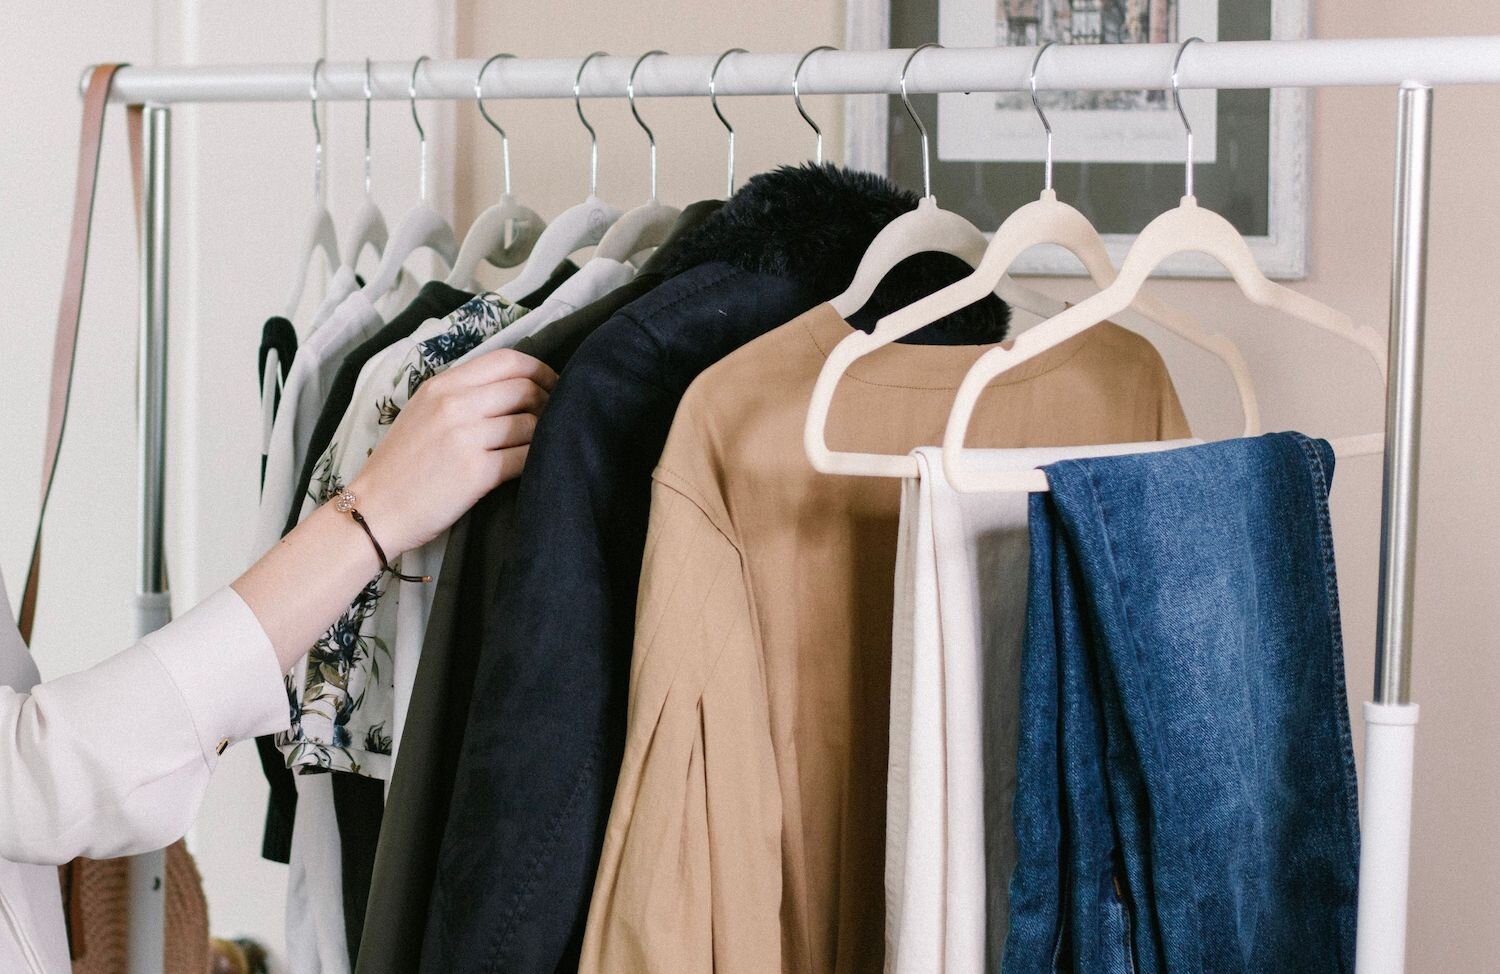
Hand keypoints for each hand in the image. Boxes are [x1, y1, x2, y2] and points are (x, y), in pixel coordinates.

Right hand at [348, 349, 556, 555]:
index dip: (539, 370)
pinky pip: (525, 456)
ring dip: (546, 433)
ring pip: (530, 423)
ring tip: (544, 444)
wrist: (374, 510)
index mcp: (442, 386)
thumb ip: (461, 395)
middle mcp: (454, 404)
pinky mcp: (477, 471)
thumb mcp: (422, 413)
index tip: (552, 385)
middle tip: (556, 417)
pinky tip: (534, 466)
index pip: (506, 359)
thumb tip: (514, 388)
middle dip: (549, 401)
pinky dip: (537, 459)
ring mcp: (465, 437)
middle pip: (524, 388)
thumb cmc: (400, 466)